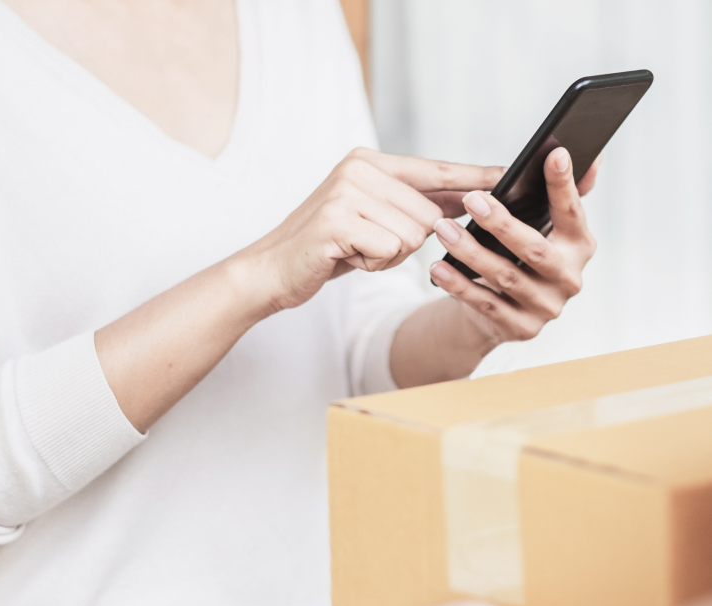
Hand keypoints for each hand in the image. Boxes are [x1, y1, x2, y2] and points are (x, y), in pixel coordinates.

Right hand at [240, 147, 503, 313]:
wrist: (272, 268)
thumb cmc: (328, 245)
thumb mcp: (374, 218)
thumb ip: (415, 204)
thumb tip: (469, 200)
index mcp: (369, 162)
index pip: (434, 169)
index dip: (472, 177)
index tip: (507, 175)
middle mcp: (358, 169)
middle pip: (428, 213)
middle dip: (407, 240)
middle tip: (367, 244)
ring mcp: (345, 192)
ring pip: (413, 234)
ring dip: (389, 254)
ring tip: (355, 250)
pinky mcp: (337, 221)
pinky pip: (390, 250)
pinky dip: (373, 264)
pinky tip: (347, 258)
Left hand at [428, 148, 598, 345]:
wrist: (503, 315)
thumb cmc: (520, 258)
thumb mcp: (540, 228)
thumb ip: (559, 197)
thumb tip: (590, 156)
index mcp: (578, 246)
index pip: (572, 212)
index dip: (564, 185)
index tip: (554, 154)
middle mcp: (569, 278)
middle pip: (534, 248)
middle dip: (501, 223)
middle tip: (471, 199)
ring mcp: (547, 307)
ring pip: (506, 276)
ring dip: (470, 251)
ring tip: (443, 229)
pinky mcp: (521, 328)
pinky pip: (485, 303)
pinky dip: (459, 284)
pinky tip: (438, 267)